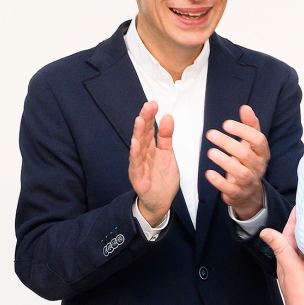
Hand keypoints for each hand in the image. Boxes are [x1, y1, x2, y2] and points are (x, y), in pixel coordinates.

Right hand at [129, 101, 179, 226]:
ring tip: (140, 120)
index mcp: (150, 148)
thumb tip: (168, 116)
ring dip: (138, 134)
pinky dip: (135, 154)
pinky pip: (136, 165)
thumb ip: (167, 137)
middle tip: (148, 106)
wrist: (161, 201)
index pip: (149, 129)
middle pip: (142, 134)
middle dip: (145, 120)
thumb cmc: (162, 177)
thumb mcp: (168, 154)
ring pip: (137, 147)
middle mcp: (143, 154)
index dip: (150, 116)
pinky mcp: (138, 178)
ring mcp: (139, 165)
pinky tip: (135, 144)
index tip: (153, 103)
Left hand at [206, 105, 269, 219]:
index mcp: (262, 153)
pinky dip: (219, 181)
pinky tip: (208, 173)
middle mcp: (258, 168)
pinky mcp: (238, 194)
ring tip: (210, 152)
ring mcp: (249, 182)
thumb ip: (250, 126)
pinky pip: (230, 188)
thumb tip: (245, 107)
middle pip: (246, 155)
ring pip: (240, 172)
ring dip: (224, 161)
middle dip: (228, 143)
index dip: (243, 131)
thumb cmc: (248, 163)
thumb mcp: (251, 145)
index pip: (258, 140)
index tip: (226, 124)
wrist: (249, 193)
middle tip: (210, 134)